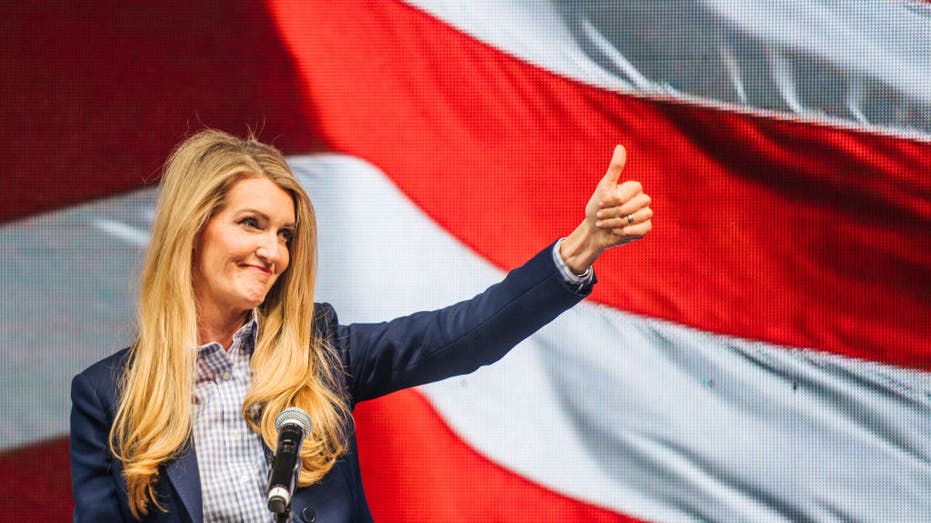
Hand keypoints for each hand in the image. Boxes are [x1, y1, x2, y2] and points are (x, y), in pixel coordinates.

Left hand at [560, 145, 652, 273]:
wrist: (594, 230)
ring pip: (639, 217)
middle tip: (600, 217)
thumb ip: (615, 168)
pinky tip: (616, 231)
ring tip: (606, 225)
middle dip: (613, 213)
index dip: (613, 200)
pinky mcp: (645, 227)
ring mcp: (645, 213)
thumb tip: (620, 146)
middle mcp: (642, 199)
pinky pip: (642, 228)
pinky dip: (627, 232)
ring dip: (618, 223)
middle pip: (633, 205)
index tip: (600, 204)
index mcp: (634, 188)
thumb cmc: (597, 208)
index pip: (629, 192)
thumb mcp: (604, 187)